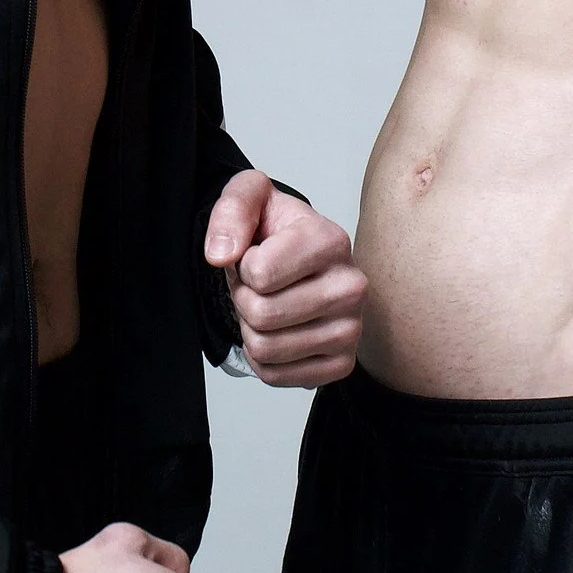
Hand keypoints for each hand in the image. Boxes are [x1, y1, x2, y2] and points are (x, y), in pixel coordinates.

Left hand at [204, 168, 367, 385]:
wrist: (299, 258)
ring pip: (266, 349)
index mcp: (331, 241)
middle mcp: (351, 286)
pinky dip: (263, 358)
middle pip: (262, 315)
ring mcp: (351, 329)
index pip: (259, 273)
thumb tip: (221, 254)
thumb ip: (232, 209)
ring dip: (251, 329)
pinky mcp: (342, 363)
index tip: (256, 255)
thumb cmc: (277, 229)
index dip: (242, 267)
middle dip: (244, 300)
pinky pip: (276, 376)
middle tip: (258, 286)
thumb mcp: (251, 196)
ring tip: (268, 304)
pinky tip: (277, 331)